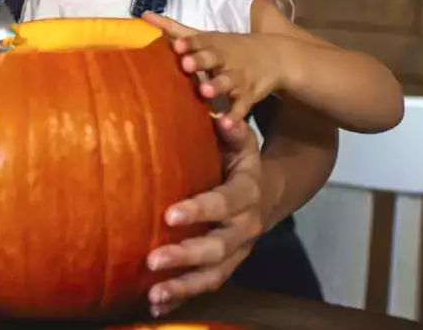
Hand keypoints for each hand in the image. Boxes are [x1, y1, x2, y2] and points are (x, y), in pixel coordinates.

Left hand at [144, 116, 271, 316]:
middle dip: (186, 255)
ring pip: (214, 275)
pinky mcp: (226, 267)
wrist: (268, 194)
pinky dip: (182, 299)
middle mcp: (245, 228)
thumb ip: (232, 130)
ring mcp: (237, 252)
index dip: (200, 210)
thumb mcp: (242, 142)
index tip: (169, 215)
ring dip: (183, 287)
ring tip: (153, 294)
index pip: (224, 203)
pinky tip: (155, 306)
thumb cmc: (242, 161)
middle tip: (153, 259)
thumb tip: (221, 116)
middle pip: (218, 247)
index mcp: (246, 194)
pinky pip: (206, 287)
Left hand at [145, 12, 286, 124]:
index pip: (200, 41)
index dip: (189, 43)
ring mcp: (238, 78)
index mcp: (213, 44)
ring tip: (205, 91)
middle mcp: (225, 59)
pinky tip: (224, 124)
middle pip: (212, 58)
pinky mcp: (248, 97)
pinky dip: (234, 117)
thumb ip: (173, 28)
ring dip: (216, 86)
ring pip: (227, 82)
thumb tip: (144, 15)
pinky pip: (241, 108)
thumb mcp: (205, 36)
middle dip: (200, 60)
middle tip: (186, 64)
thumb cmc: (229, 47)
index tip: (177, 46)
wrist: (276, 56)